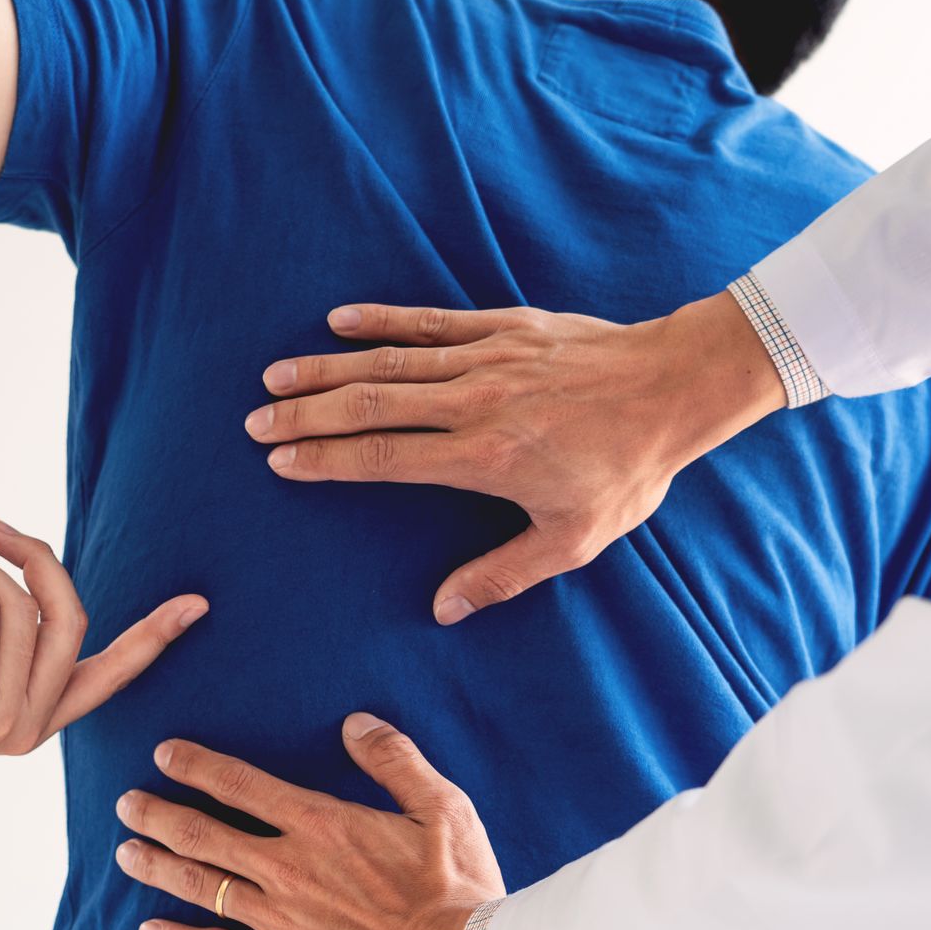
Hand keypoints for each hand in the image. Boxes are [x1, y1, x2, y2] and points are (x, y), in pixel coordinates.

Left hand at [113, 714, 502, 929]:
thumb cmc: (458, 890)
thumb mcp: (441, 809)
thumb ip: (395, 761)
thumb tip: (356, 722)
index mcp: (321, 825)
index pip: (242, 785)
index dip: (197, 765)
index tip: (163, 754)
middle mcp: (288, 868)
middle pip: (203, 833)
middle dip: (158, 814)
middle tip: (126, 803)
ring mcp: (280, 922)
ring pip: (200, 886)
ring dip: (158, 866)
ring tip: (125, 853)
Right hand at [243, 291, 785, 622]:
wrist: (675, 388)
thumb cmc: (627, 469)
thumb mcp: (574, 539)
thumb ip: (503, 575)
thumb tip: (442, 610)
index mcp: (485, 457)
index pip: (385, 457)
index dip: (327, 460)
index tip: (280, 463)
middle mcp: (475, 403)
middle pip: (370, 405)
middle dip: (306, 414)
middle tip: (255, 422)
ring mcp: (486, 358)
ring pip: (389, 361)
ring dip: (327, 367)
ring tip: (276, 376)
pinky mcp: (504, 326)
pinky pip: (430, 321)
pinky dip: (382, 320)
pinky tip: (339, 319)